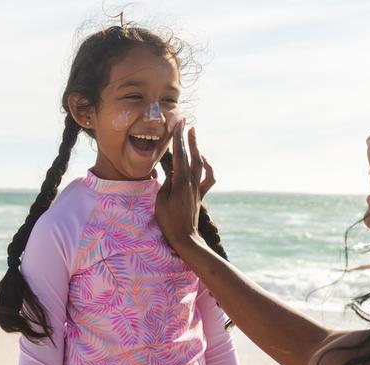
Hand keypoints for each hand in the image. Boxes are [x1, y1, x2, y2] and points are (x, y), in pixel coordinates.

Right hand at [156, 119, 214, 249]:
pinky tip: (203, 160)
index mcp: (180, 182)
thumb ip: (166, 184)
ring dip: (196, 148)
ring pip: (200, 164)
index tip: (177, 124)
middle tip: (185, 122)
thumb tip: (171, 172)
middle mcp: (191, 182)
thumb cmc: (169, 221)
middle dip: (188, 137)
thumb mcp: (161, 201)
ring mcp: (197, 188)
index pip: (179, 155)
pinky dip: (208, 167)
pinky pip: (208, 179)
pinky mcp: (200, 194)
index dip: (178, 138)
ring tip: (193, 134)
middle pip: (191, 155)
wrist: (185, 238)